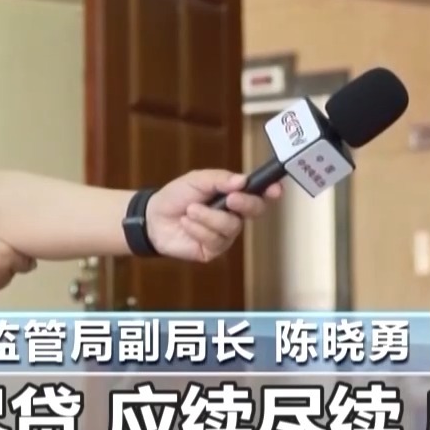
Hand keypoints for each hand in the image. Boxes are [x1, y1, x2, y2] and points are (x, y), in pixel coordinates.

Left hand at [146, 170, 282, 261]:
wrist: (153, 217)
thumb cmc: (177, 196)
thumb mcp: (197, 180)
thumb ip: (219, 179)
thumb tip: (242, 181)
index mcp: (234, 195)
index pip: (259, 193)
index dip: (271, 191)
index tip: (276, 190)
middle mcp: (234, 215)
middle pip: (255, 211)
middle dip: (245, 204)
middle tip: (230, 198)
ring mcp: (225, 235)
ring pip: (231, 226)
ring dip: (209, 217)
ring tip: (190, 210)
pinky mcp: (213, 250)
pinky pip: (215, 240)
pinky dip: (198, 229)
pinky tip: (186, 223)